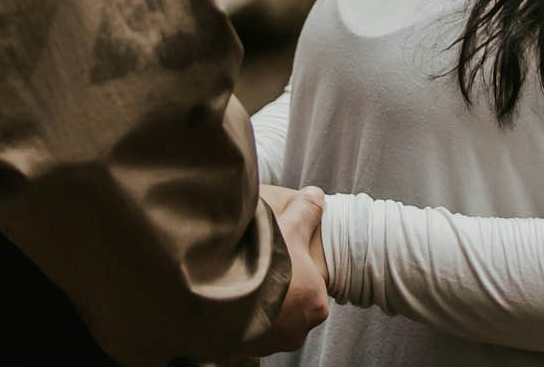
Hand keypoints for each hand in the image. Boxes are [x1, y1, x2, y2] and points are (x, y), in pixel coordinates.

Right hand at [247, 185, 328, 354]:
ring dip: (258, 306)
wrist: (227, 297)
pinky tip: (231, 298)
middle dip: (278, 293)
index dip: (297, 272)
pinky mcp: (246, 350)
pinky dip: (241, 318)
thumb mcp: (290, 229)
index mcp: (316, 305)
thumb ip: (307, 212)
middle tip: (260, 272)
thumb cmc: (267, 265)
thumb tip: (317, 193)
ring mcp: (271, 344)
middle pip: (291, 308)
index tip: (280, 261)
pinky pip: (247, 332)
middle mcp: (297, 331)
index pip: (312, 290)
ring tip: (242, 283)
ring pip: (269, 322)